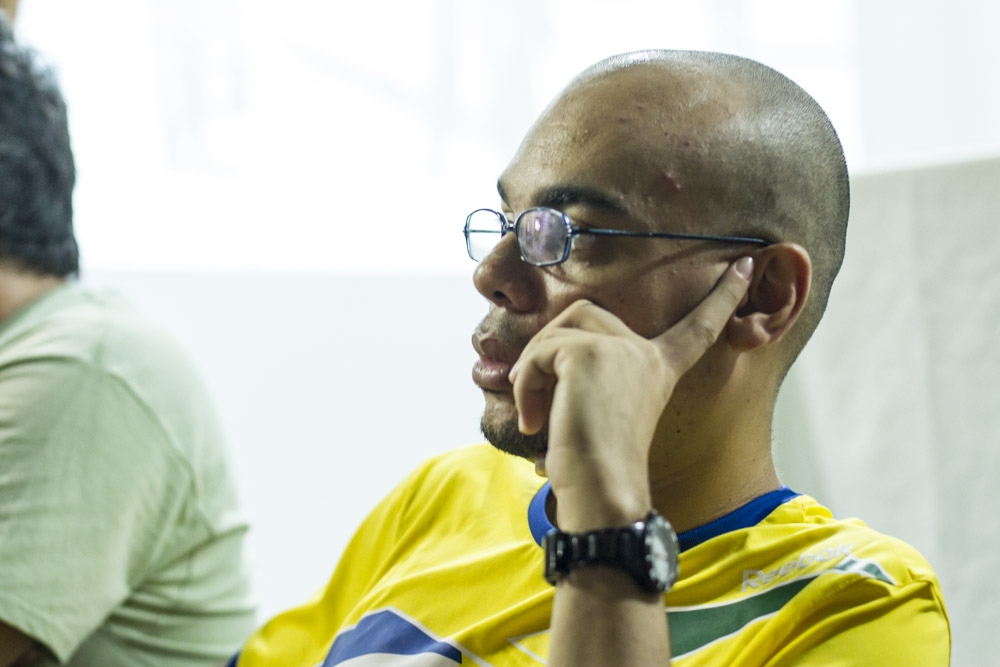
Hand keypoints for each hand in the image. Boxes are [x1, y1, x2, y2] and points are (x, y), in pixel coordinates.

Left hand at [509, 257, 752, 529]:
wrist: (599, 489)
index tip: (746, 263)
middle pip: (583, 313)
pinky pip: (539, 353)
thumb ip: (588, 377)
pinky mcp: (587, 353)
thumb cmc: (594, 466)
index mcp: (659, 369)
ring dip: (531, 372)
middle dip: (548, 348)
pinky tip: (535, 421)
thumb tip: (524, 365)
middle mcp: (645, 354)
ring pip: (555, 332)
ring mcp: (618, 349)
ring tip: (537, 415)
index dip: (722, 297)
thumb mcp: (600, 410)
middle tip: (536, 395)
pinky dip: (525, 385)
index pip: (697, 326)